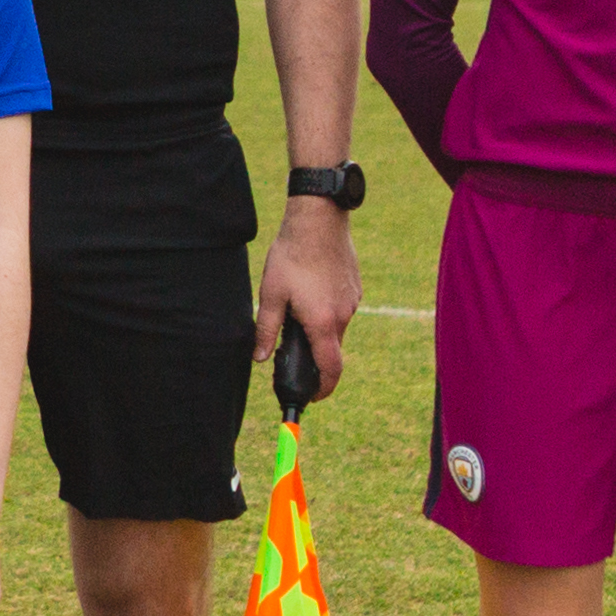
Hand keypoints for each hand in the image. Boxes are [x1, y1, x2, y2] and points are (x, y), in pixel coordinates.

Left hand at [255, 197, 356, 400]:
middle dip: (315, 354)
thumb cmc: (292, 255)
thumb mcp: (271, 294)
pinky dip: (327, 310)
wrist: (318, 219)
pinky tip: (310, 291)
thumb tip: (260, 358)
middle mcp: (344, 315)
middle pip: (332, 349)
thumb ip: (266, 330)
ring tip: (297, 309)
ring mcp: (353, 300)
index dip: (324, 388)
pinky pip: (342, 308)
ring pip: (337, 327)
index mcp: (323, 323)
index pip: (331, 369)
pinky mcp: (355, 286)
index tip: (314, 395)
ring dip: (320, 329)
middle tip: (292, 349)